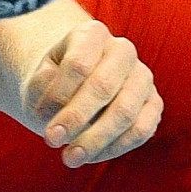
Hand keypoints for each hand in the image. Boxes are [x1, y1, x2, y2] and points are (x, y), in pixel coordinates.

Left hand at [22, 20, 161, 166]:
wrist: (72, 84)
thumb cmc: (51, 80)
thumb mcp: (39, 78)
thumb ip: (45, 87)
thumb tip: (60, 109)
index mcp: (92, 33)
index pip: (78, 63)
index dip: (58, 94)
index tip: (36, 115)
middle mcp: (123, 50)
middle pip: (102, 87)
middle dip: (75, 118)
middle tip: (51, 141)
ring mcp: (142, 77)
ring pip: (124, 112)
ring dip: (95, 140)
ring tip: (69, 157)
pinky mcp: (154, 104)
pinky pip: (141, 130)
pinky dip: (115, 147)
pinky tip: (90, 156)